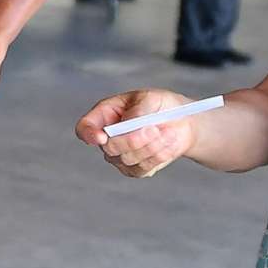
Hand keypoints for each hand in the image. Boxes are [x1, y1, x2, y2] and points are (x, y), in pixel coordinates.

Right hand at [77, 88, 196, 178]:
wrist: (182, 122)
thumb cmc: (161, 105)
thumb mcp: (151, 98)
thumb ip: (138, 110)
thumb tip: (129, 124)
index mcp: (104, 115)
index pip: (85, 128)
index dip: (89, 134)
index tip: (102, 137)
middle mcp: (107, 138)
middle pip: (109, 147)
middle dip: (133, 140)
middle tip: (154, 129)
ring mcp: (119, 156)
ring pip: (128, 159)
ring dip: (152, 146)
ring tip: (167, 133)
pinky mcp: (135, 169)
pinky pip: (142, 168)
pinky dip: (158, 156)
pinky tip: (167, 143)